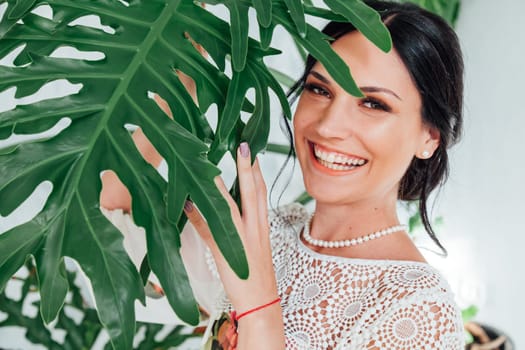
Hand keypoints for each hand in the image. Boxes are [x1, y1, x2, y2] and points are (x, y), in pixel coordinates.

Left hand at [184, 142, 278, 313]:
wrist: (261, 302)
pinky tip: (187, 202)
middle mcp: (255, 228)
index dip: (256, 169)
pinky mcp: (225, 253)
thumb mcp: (254, 246)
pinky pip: (209, 231)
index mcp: (262, 225)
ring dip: (220, 185)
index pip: (261, 191)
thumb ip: (244, 225)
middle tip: (243, 144)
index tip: (251, 148)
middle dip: (248, 168)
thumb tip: (223, 208)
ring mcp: (241, 240)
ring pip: (231, 207)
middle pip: (253, 192)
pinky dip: (198, 216)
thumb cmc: (257, 275)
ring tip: (210, 164)